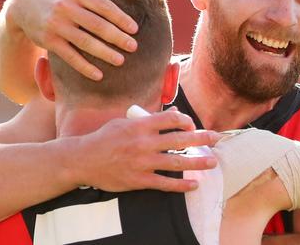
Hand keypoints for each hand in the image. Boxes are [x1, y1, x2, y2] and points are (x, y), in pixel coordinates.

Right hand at [7, 0, 138, 79]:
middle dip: (117, 37)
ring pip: (85, 42)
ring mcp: (56, 25)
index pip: (103, 6)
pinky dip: (84, 67)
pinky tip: (98, 75)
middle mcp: (65, 8)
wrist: (21, 4)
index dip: (120, 18)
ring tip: (121, 61)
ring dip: (104, 53)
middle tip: (133, 47)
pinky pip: (69, 56)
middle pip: (97, 25)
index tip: (134, 29)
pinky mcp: (49, 40)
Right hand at [67, 109, 222, 191]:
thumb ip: (148, 119)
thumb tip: (173, 115)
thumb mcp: (125, 122)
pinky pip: (164, 184)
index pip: (170, 120)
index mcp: (140, 125)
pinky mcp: (138, 180)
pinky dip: (181, 185)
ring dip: (197, 162)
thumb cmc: (104, 138)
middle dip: (201, 139)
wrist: (83, 160)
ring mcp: (142, 163)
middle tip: (216, 138)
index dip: (186, 121)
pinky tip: (194, 184)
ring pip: (176, 163)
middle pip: (179, 140)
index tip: (192, 125)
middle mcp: (143, 143)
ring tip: (212, 162)